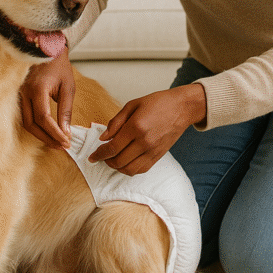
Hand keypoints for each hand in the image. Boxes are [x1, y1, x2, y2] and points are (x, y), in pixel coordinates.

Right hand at [19, 51, 74, 148]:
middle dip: (47, 138)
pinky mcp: (19, 96)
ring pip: (26, 122)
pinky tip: (46, 132)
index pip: (43, 118)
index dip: (54, 133)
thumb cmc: (59, 67)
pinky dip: (35, 127)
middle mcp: (25, 92)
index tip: (66, 141)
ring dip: (40, 135)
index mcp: (37, 89)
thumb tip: (66, 132)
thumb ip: (66, 110)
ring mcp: (19, 94)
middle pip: (32, 124)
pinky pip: (25, 116)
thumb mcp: (68, 87)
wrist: (47, 50)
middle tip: (62, 146)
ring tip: (56, 142)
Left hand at [87, 84, 206, 175]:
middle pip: (119, 161)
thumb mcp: (132, 105)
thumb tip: (103, 138)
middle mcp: (145, 141)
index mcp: (136, 126)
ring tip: (112, 159)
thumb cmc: (157, 103)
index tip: (91, 157)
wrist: (181, 108)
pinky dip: (129, 169)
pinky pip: (141, 170)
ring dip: (117, 167)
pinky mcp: (158, 156)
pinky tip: (125, 162)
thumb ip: (116, 122)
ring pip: (129, 169)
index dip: (99, 154)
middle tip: (101, 155)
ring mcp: (153, 151)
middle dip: (106, 161)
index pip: (112, 147)